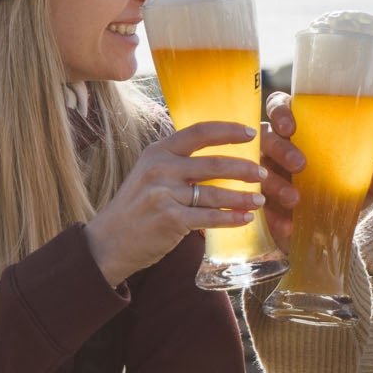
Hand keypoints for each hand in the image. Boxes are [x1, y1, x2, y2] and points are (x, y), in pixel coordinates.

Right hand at [85, 122, 266, 286]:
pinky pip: (209, 218)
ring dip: (242, 196)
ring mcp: (164, 194)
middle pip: (214, 163)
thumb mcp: (150, 174)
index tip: (251, 133)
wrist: (108, 242)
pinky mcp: (170, 219)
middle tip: (263, 173)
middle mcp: (160, 168)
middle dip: (244, 168)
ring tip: (260, 199)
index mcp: (158, 151)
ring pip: (215, 192)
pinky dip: (230, 218)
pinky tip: (244, 218)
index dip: (228, 130)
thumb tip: (222, 156)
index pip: (199, 132)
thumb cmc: (136, 207)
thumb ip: (178, 163)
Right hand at [261, 92, 372, 251]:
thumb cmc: (341, 194)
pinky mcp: (258, 200)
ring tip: (295, 200)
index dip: (280, 111)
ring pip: (258, 168)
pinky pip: (258, 203)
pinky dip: (273, 215)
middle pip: (267, 135)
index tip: (290, 126)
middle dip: (281, 148)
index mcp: (299, 131)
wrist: (329, 235)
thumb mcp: (361, 188)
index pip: (279, 106)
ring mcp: (263, 172)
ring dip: (275, 183)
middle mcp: (275, 146)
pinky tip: (288, 226)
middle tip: (300, 165)